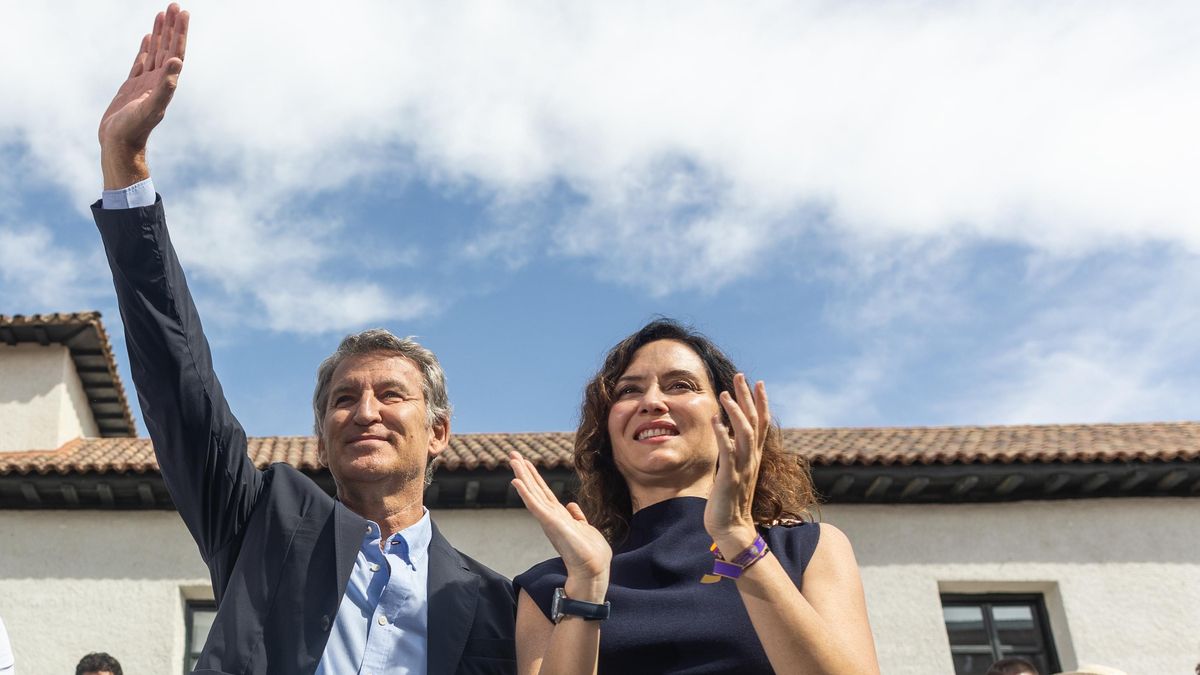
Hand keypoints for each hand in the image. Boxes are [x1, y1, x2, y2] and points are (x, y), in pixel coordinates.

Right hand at [99, 3, 188, 187]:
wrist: (119, 144)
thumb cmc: (134, 129)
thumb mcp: (152, 107)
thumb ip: (166, 86)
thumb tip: (178, 62)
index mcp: (166, 83)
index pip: (176, 51)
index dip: (180, 32)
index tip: (183, 12)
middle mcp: (159, 81)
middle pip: (169, 48)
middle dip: (172, 27)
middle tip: (174, 5)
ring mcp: (146, 83)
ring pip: (156, 52)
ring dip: (161, 34)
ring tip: (163, 14)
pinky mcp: (132, 87)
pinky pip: (142, 62)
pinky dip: (146, 49)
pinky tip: (149, 39)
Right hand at [509, 451, 611, 602]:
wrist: (593, 570)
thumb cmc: (590, 553)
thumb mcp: (584, 528)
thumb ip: (576, 516)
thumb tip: (571, 505)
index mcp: (558, 516)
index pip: (544, 492)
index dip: (534, 477)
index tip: (526, 462)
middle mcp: (550, 516)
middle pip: (534, 489)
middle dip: (524, 471)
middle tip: (512, 454)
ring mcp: (548, 520)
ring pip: (532, 493)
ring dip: (522, 476)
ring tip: (512, 460)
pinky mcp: (550, 524)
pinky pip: (534, 506)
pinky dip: (525, 493)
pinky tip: (516, 481)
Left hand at [704, 373, 768, 554]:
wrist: (732, 529)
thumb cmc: (729, 502)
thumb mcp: (734, 472)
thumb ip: (734, 453)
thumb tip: (727, 434)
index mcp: (753, 456)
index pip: (761, 423)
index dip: (760, 401)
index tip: (757, 382)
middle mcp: (751, 458)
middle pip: (755, 421)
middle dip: (748, 397)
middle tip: (741, 376)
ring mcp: (742, 467)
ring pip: (744, 432)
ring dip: (735, 411)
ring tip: (725, 393)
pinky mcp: (730, 477)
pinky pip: (728, 451)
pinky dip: (722, 433)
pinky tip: (715, 419)